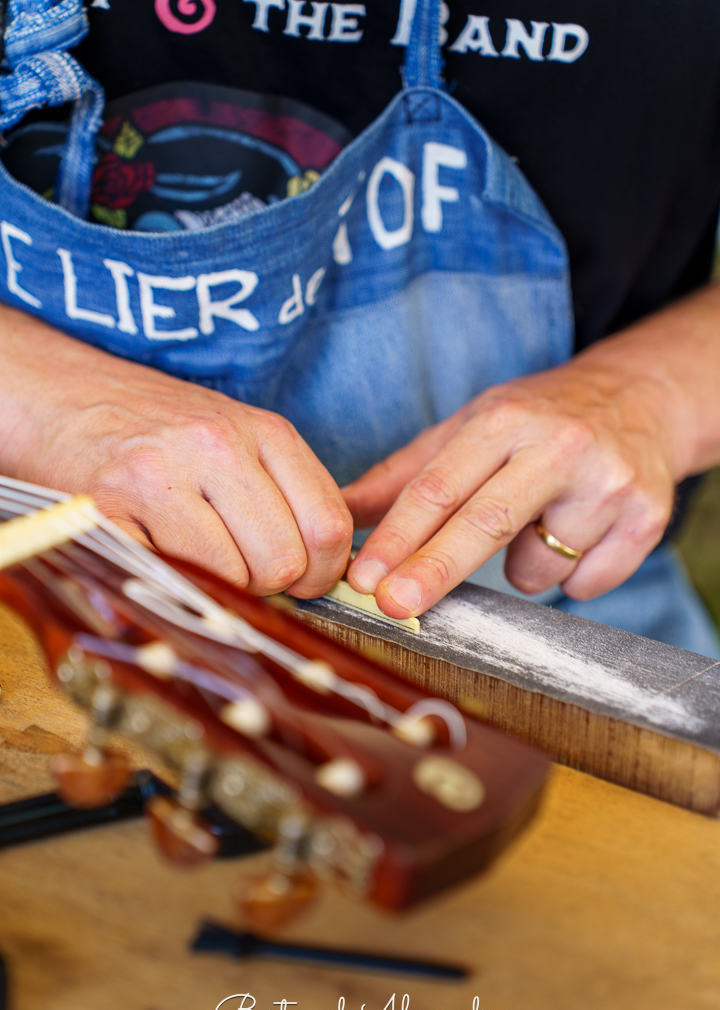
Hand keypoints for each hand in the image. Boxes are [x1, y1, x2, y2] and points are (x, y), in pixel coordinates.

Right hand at [0, 305, 351, 595]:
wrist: (64, 396)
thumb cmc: (161, 429)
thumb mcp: (239, 438)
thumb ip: (286, 493)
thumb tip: (329, 573)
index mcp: (264, 431)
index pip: (328, 525)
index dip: (322, 573)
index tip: (303, 583)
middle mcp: (216, 446)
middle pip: (282, 562)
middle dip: (268, 588)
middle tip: (242, 575)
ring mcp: (159, 475)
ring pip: (230, 578)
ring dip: (219, 589)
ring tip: (196, 560)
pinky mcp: (108, 508)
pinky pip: (166, 578)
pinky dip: (168, 585)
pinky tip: (158, 553)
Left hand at [344, 345, 688, 618]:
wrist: (641, 401)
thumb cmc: (538, 421)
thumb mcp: (469, 429)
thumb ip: (403, 476)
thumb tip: (339, 515)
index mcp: (505, 420)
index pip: (439, 487)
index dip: (397, 537)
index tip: (363, 578)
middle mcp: (559, 446)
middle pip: (485, 523)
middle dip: (434, 571)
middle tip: (393, 608)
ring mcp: (608, 483)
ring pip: (536, 569)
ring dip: (522, 565)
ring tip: (541, 520)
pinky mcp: (647, 518)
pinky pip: (584, 585)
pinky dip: (571, 575)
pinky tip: (579, 532)